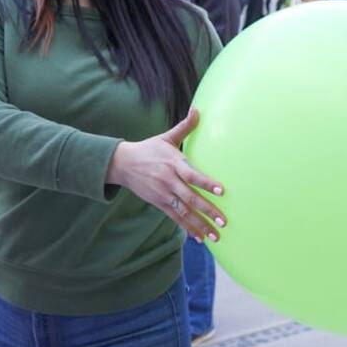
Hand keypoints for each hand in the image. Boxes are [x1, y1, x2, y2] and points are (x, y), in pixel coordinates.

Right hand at [107, 107, 226, 241]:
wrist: (123, 164)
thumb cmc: (149, 149)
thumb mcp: (166, 137)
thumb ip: (185, 127)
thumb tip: (198, 109)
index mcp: (173, 164)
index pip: (192, 175)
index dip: (206, 183)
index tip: (221, 190)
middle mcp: (169, 181)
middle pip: (191, 198)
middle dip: (208, 211)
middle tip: (224, 221)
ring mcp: (163, 194)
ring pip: (184, 212)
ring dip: (200, 225)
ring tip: (216, 235)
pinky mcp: (159, 203)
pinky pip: (175, 218)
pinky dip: (187, 228)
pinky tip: (200, 237)